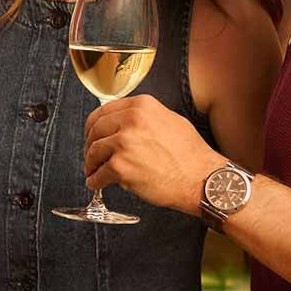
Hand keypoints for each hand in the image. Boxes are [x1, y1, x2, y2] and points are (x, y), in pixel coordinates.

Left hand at [83, 96, 220, 215]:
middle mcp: (131, 120)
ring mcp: (124, 143)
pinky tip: (97, 183)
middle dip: (89, 144)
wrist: (201, 179)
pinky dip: (95, 181)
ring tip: (93, 171)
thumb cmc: (191, 155)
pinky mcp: (121, 166)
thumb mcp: (170, 120)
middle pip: (96, 129)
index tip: (92, 134)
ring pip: (94, 151)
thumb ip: (144, 117)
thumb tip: (125, 122)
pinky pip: (99, 174)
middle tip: (91, 155)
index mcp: (141, 106)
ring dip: (91, 163)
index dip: (94, 125)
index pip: (104, 111)